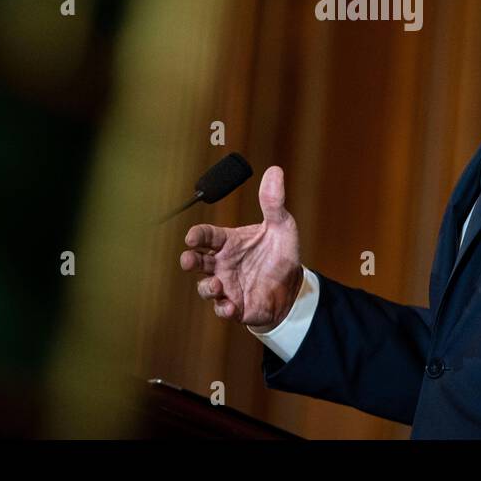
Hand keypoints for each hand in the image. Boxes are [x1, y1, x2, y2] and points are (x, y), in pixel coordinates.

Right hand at [179, 165, 302, 331]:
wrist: (293, 286)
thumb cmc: (280, 253)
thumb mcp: (282, 225)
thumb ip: (273, 202)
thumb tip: (275, 171)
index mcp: (229, 242)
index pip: (206, 235)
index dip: (197, 235)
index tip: (192, 237)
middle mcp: (222, 263)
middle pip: (196, 261)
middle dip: (188, 260)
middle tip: (189, 260)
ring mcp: (227, 285)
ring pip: (205, 287)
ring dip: (206, 287)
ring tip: (216, 285)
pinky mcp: (236, 306)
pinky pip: (222, 309)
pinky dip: (223, 309)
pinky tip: (230, 307)